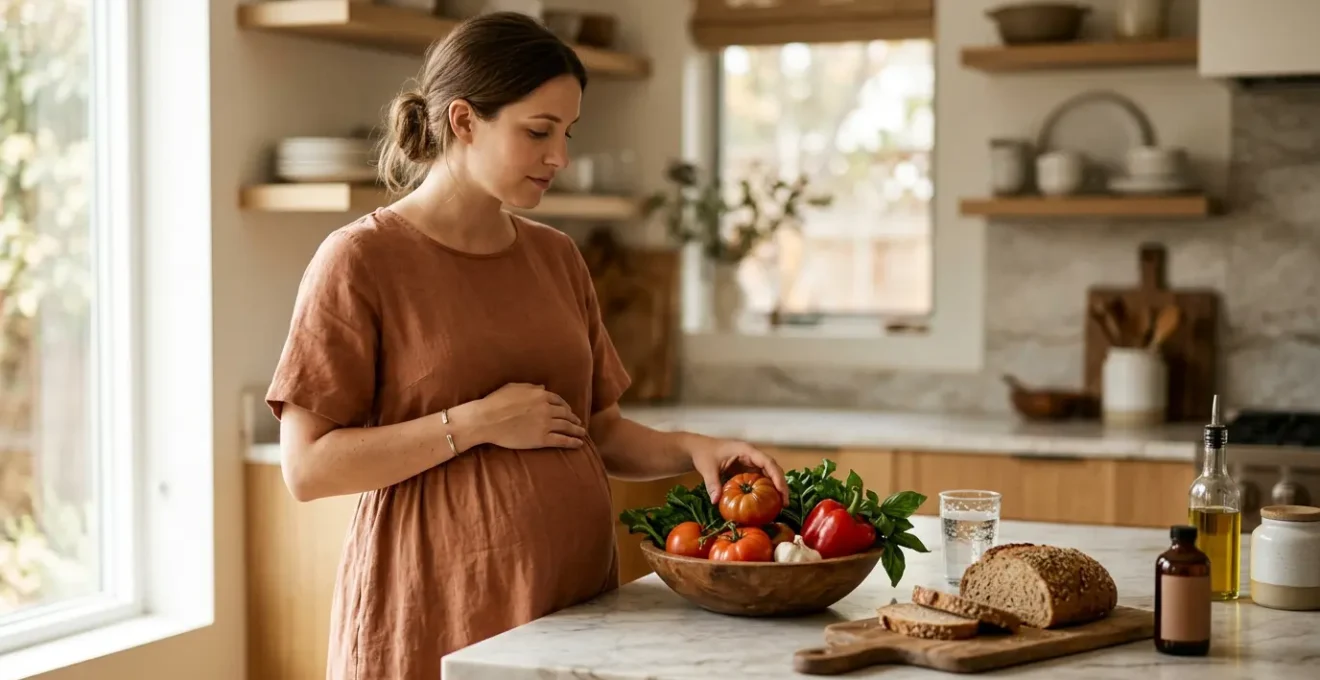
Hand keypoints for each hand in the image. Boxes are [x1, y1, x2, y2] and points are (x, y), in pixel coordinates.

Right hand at [467, 383, 585, 449]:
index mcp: (540, 395)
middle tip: (578, 423)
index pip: (559, 401)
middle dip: (573, 418)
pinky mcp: (542, 439)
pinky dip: (572, 442)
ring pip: (567, 427)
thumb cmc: (496, 402)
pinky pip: (562, 440)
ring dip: (577, 430)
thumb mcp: (514, 387)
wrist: (487, 419)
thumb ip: (531, 387)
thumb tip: (543, 387)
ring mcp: (545, 424)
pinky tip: (579, 444)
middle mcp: (546, 408)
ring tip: (582, 433)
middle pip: (565, 414)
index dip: (566, 407)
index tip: (569, 411)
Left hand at [690, 438, 789, 505]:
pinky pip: (761, 477)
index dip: (776, 476)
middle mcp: (752, 455)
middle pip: (773, 468)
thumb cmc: (704, 454)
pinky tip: (768, 501)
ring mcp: (751, 461)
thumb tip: (716, 501)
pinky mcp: (748, 468)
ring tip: (781, 504)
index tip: (782, 491)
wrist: (698, 448)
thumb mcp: (707, 468)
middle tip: (785, 502)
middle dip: (781, 484)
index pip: (767, 462)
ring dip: (776, 487)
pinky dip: (767, 488)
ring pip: (770, 473)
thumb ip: (712, 483)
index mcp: (745, 450)